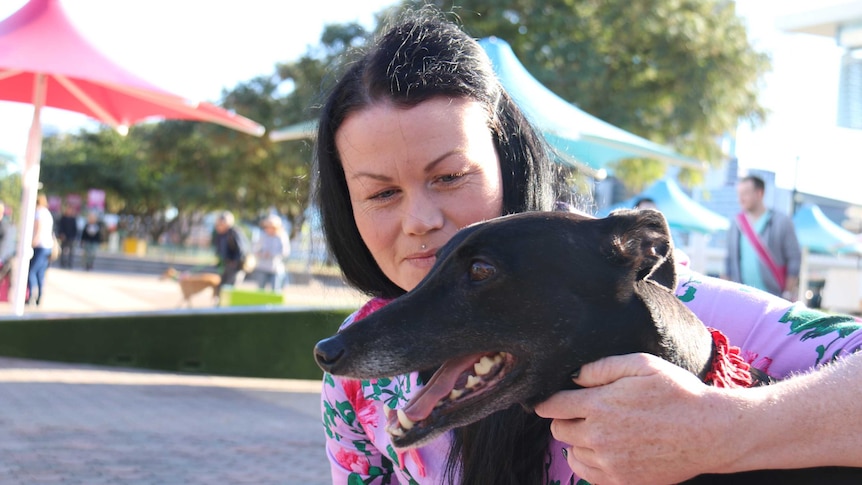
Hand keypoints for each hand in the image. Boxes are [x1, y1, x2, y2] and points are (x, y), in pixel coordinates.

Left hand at [535, 353, 735, 484]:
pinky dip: (587, 462)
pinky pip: (587, 474)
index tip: (549, 400)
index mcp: (600, 405)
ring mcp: (610, 462)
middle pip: (559, 429)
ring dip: (579, 440)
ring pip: (572, 452)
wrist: (710, 432)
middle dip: (565, 418)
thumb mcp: (641, 365)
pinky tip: (600, 451)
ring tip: (599, 430)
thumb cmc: (678, 393)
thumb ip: (602, 367)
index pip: (552, 406)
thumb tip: (574, 376)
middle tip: (582, 411)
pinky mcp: (622, 481)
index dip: (547, 401)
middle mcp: (599, 436)